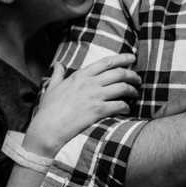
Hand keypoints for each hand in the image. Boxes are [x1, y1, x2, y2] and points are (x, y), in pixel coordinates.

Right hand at [25, 54, 139, 156]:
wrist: (47, 128)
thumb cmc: (48, 110)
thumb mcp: (51, 87)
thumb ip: (57, 74)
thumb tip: (58, 64)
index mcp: (80, 75)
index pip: (106, 62)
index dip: (122, 58)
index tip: (132, 58)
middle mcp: (89, 83)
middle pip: (119, 73)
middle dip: (132, 74)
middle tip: (138, 79)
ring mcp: (95, 96)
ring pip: (122, 87)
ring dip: (132, 90)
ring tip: (135, 93)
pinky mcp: (98, 110)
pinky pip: (119, 105)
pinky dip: (126, 106)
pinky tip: (127, 109)